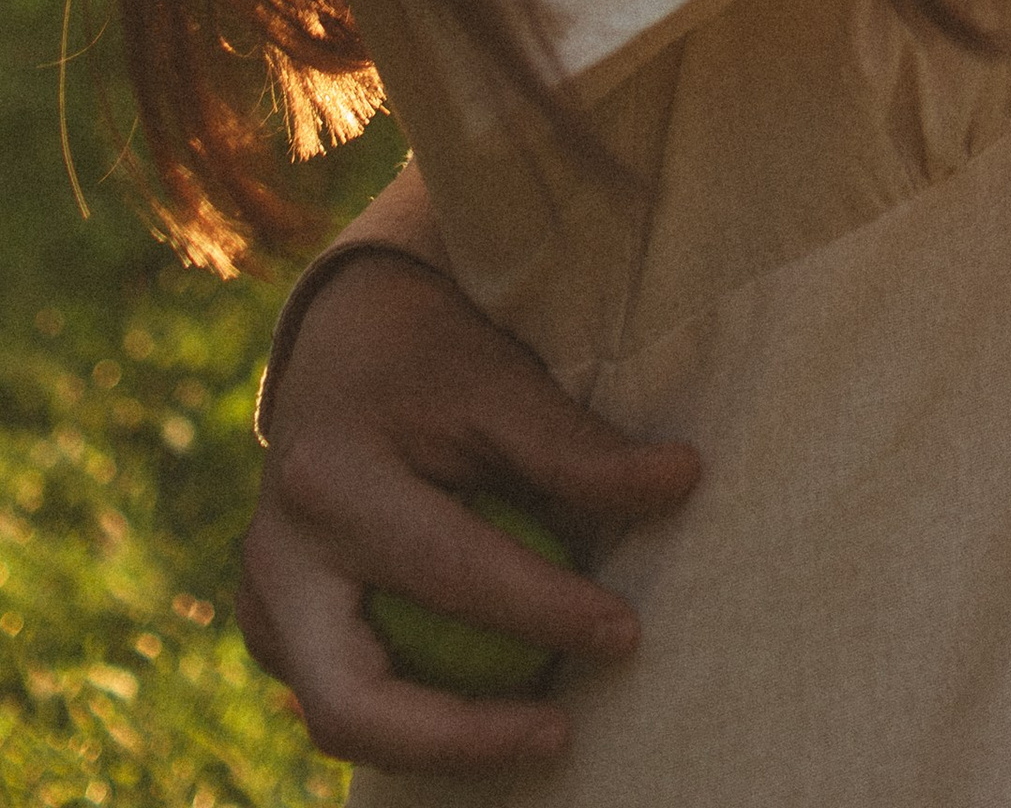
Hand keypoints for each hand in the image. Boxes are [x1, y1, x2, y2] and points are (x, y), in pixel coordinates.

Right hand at [241, 250, 699, 773]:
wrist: (340, 335)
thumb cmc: (432, 357)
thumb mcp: (501, 384)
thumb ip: (577, 448)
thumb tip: (682, 481)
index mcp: (331, 481)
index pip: (450, 572)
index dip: (544, 610)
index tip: (626, 632)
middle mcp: (279, 557)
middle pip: (353, 702)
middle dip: (460, 739)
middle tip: (560, 734)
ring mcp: (260, 602)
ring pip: (341, 720)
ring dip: (442, 742)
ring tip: (542, 727)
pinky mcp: (270, 626)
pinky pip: (340, 698)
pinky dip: (416, 716)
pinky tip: (492, 706)